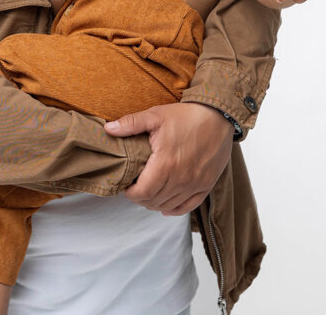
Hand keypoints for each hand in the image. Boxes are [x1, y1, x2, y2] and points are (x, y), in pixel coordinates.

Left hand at [104, 103, 232, 214]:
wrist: (218, 116)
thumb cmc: (186, 116)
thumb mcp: (155, 115)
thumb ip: (130, 124)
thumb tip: (108, 128)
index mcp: (166, 163)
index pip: (143, 192)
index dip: (130, 193)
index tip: (125, 186)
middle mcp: (181, 178)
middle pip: (154, 201)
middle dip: (140, 198)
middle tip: (134, 189)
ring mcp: (195, 183)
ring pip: (169, 205)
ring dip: (155, 203)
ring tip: (147, 194)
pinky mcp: (206, 184)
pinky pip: (189, 206)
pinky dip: (175, 209)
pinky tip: (166, 207)